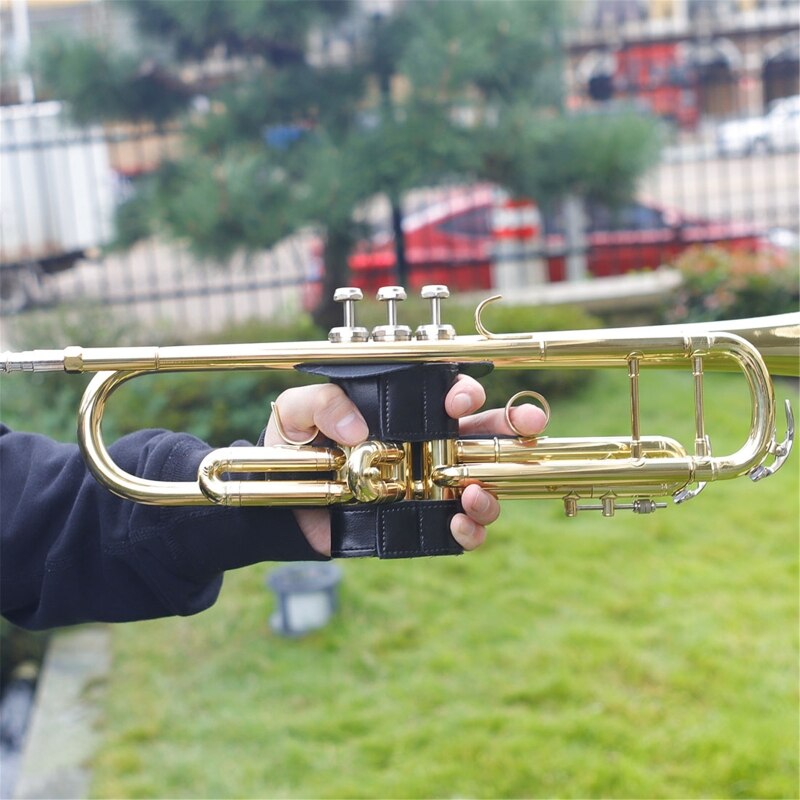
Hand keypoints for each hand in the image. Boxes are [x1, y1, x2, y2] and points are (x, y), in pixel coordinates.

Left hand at [265, 377, 546, 555]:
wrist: (278, 500)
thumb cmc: (291, 447)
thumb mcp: (295, 412)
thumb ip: (321, 403)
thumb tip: (358, 428)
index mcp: (404, 413)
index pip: (448, 397)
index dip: (464, 394)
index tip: (460, 401)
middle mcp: (425, 447)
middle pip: (482, 435)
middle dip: (512, 428)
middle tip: (530, 426)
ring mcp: (427, 486)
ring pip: (483, 483)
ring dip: (493, 486)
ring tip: (476, 491)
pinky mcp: (420, 523)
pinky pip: (461, 527)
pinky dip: (471, 528)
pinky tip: (460, 523)